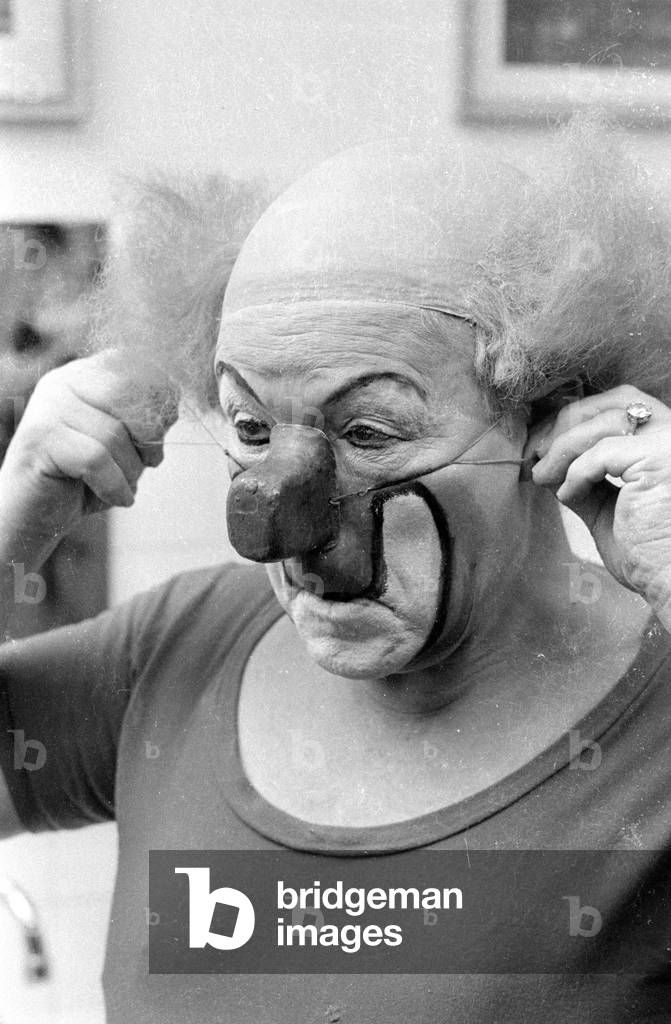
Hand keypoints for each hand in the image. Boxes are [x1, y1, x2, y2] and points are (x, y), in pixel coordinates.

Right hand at [0, 349, 177, 566]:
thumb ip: (145, 417)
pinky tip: (112, 497)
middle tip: (146, 463)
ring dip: (131, 472)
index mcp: (85, 375)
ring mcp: (46, 408)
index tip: (160, 433)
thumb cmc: (84, 481)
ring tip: (120, 486)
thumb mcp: (124, 444)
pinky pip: (97, 460)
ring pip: (115, 434)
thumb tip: (171, 399)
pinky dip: (114, 487)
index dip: (160, 399)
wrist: (33, 519)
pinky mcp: (38, 439)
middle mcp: (63, 382)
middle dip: (149, 438)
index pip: (136, 365)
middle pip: (131, 397)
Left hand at [524, 385, 670, 627]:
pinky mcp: (660, 459)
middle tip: (535, 452)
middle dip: (566, 423)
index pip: (620, 405)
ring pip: (602, 424)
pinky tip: (568, 495)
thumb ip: (585, 481)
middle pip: (612, 402)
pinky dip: (576, 472)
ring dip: (562, 449)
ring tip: (542, 476)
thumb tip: (549, 464)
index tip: (543, 444)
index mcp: (667, 442)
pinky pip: (601, 453)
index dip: (577, 417)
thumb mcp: (608, 509)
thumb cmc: (650, 556)